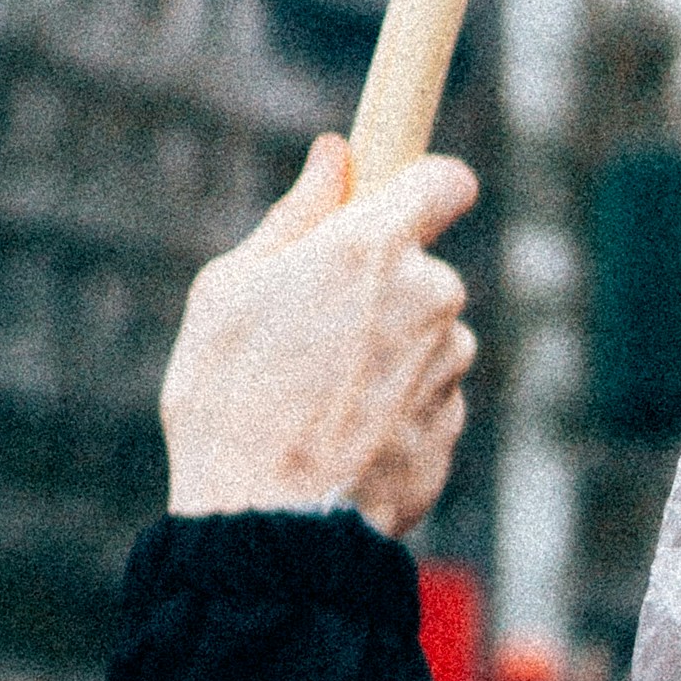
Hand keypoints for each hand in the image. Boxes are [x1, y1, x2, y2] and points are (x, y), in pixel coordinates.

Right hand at [160, 139, 478, 532]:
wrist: (266, 524)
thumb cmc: (228, 400)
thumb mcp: (229, 290)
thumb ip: (295, 216)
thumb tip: (334, 156)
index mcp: (374, 247)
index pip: (445, 180)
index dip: (422, 187)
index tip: (394, 204)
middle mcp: (430, 297)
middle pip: (425, 269)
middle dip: (381, 289)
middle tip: (309, 332)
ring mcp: (448, 365)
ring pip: (427, 337)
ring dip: (388, 354)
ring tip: (314, 398)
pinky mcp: (452, 425)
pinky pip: (427, 397)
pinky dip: (393, 409)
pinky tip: (339, 437)